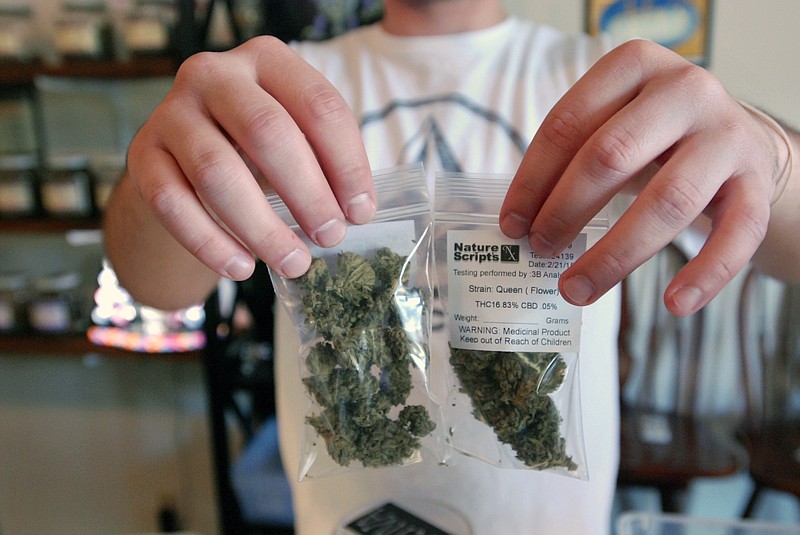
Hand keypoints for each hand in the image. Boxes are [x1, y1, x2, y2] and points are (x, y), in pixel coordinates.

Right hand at [126, 36, 374, 279]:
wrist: (186, 157)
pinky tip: (242, 266)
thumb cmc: (256, 148)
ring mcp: (172, 112)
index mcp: (267, 59)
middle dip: (308, 193)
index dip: (347, 164)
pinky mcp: (143, 154)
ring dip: (261, 227)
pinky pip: (173, 203)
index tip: (361, 212)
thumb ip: (323, 163)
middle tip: (330, 237)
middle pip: (268, 132)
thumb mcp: (295, 138)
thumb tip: (354, 213)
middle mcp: (214, 74)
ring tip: (293, 262)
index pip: (319, 106)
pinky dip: (210, 242)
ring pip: (218, 173)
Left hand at [500, 39, 785, 315]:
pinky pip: (735, 233)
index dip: (532, 179)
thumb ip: (571, 158)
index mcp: (634, 66)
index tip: (511, 224)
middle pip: (610, 156)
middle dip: (564, 211)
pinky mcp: (756, 180)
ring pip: (668, 200)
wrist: (734, 137)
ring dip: (615, 254)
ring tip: (576, 289)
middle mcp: (685, 90)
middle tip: (538, 251)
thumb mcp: (611, 124)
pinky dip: (705, 274)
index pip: (568, 124)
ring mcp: (726, 134)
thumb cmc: (652, 136)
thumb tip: (519, 222)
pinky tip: (674, 305)